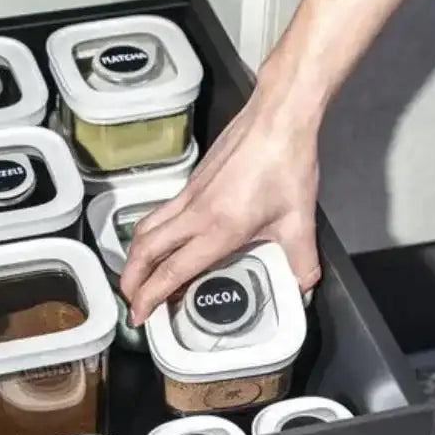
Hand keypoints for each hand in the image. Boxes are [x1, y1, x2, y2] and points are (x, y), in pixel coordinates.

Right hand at [119, 82, 322, 325]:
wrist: (278, 118)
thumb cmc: (287, 164)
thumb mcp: (300, 222)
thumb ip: (302, 263)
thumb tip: (304, 288)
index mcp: (218, 230)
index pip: (172, 271)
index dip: (150, 297)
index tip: (138, 315)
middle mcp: (195, 214)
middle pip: (145, 251)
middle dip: (130, 280)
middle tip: (131, 301)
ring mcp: (189, 195)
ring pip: (146, 229)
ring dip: (135, 257)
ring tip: (138, 276)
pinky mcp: (192, 182)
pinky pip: (160, 213)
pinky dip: (151, 235)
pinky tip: (165, 243)